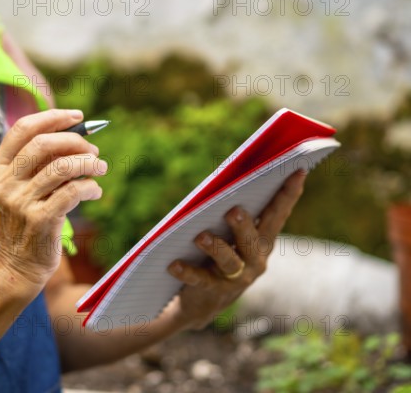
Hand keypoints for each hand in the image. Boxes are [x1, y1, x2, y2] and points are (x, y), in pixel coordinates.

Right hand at [0, 109, 105, 295]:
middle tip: (93, 151)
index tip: (77, 117)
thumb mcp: (17, 189)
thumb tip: (76, 135)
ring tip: (100, 169)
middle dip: (76, 141)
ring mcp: (21, 202)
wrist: (14, 265)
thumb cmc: (23, 222)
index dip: (53, 118)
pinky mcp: (41, 220)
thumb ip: (37, 164)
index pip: (23, 129)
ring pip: (62, 166)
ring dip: (89, 163)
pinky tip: (95, 191)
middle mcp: (4, 183)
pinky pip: (74, 191)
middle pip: (44, 144)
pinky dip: (91, 187)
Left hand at [167, 171, 306, 329]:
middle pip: (253, 240)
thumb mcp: (230, 235)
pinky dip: (186, 271)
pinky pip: (199, 279)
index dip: (288, 194)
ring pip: (229, 261)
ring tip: (201, 237)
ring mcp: (235, 278)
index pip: (277, 214)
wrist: (202, 302)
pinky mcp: (212, 291)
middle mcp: (255, 260)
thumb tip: (228, 181)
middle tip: (234, 210)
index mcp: (262, 240)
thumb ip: (235, 213)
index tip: (298, 170)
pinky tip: (173, 264)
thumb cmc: (217, 255)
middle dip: (244, 225)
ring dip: (215, 248)